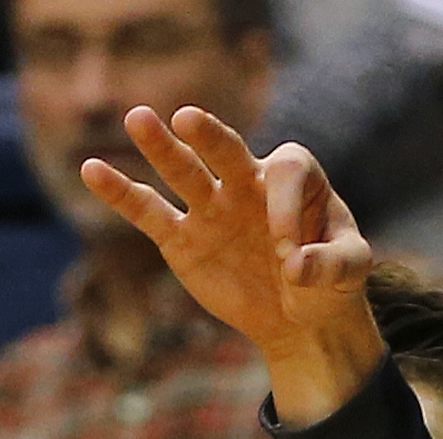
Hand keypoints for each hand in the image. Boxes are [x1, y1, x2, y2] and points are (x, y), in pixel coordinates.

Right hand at [82, 107, 383, 425]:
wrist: (300, 315)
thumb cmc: (330, 280)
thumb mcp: (350, 270)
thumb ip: (334, 263)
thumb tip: (298, 267)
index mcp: (293, 175)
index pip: (284, 175)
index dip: (286, 213)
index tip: (291, 258)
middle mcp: (246, 180)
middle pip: (226, 151)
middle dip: (209, 137)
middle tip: (187, 118)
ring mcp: (210, 207)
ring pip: (182, 172)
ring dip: (161, 147)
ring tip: (137, 118)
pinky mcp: (181, 239)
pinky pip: (148, 211)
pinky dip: (120, 192)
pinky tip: (92, 170)